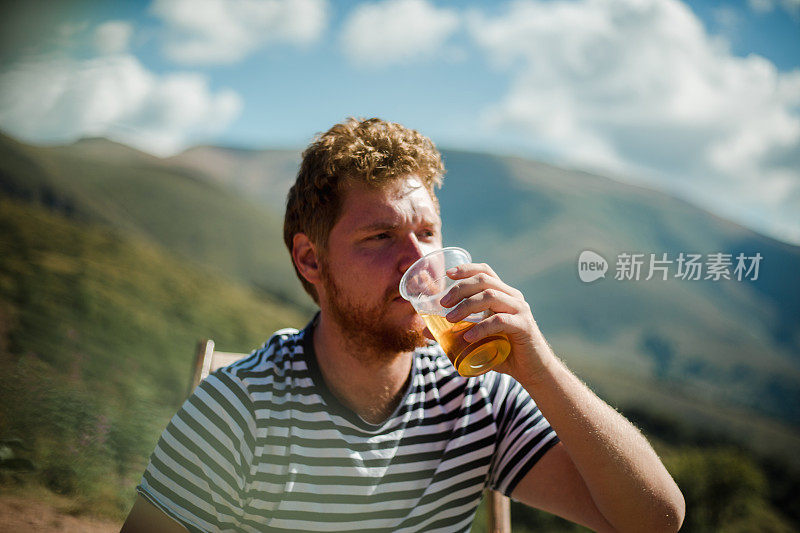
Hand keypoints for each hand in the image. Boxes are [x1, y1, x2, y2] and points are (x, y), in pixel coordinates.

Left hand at [437, 262, 554, 380]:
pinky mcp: (524, 326)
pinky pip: (500, 321)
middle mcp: (513, 297)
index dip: (467, 269)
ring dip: (466, 306)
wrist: (532, 370)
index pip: (485, 272)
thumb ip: (455, 332)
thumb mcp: (477, 339)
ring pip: (490, 296)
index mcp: (503, 294)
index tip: (448, 274)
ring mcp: (520, 310)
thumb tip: (426, 330)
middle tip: (443, 303)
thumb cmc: (503, 352)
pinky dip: (481, 327)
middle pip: (484, 281)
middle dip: (460, 289)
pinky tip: (468, 337)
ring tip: (450, 320)